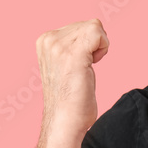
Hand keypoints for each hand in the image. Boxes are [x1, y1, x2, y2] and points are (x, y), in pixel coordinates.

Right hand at [35, 18, 109, 137]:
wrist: (64, 122)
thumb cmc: (70, 99)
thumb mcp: (65, 63)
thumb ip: (72, 45)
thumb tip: (92, 30)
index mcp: (45, 40)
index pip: (80, 26)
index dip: (88, 45)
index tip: (78, 66)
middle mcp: (49, 40)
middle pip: (89, 25)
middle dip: (94, 45)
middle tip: (83, 70)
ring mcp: (59, 46)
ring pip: (96, 27)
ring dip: (99, 49)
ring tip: (86, 70)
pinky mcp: (74, 54)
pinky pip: (99, 34)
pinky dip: (103, 48)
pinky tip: (93, 66)